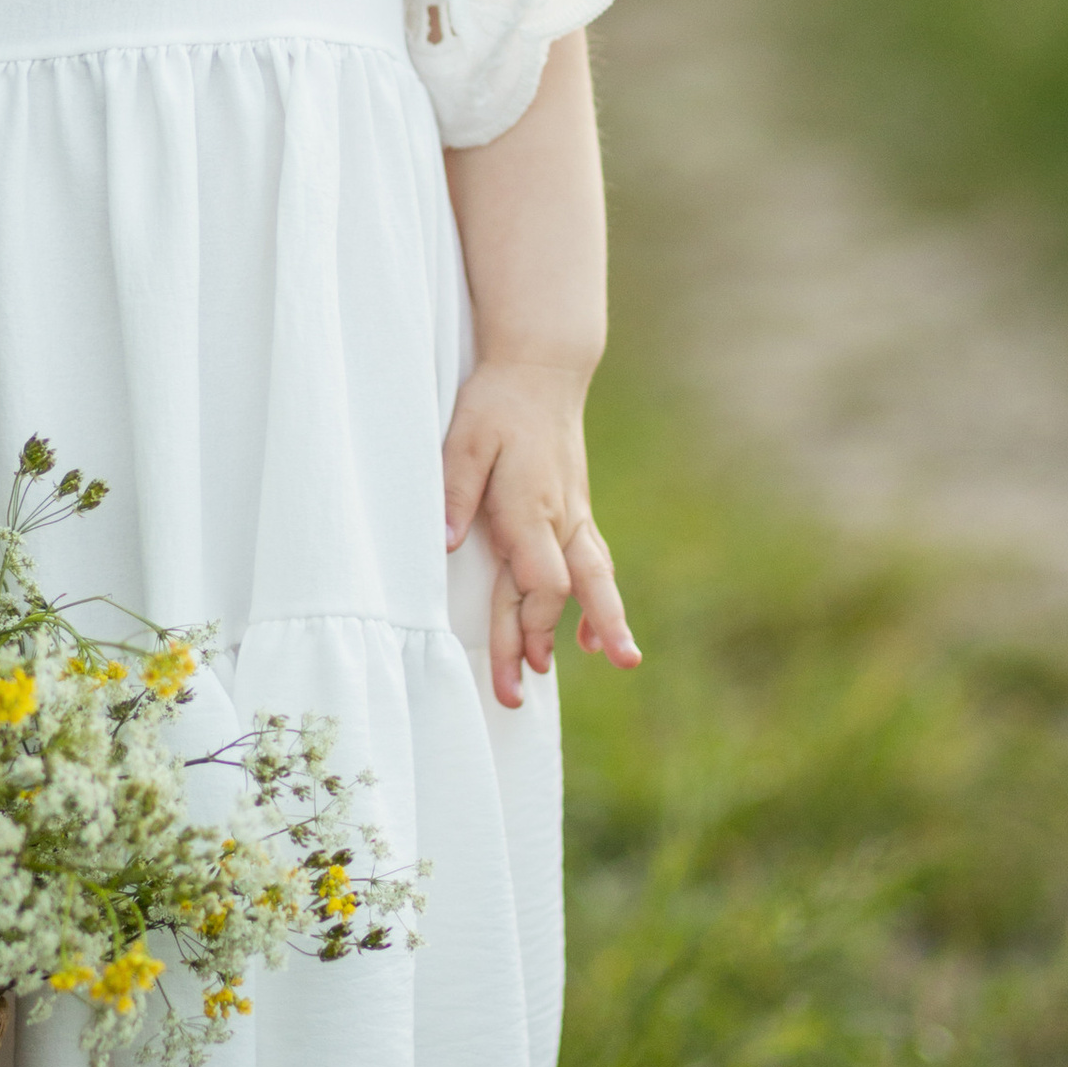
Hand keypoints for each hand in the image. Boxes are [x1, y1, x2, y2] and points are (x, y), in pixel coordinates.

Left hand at [442, 356, 640, 711]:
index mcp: (528, 506)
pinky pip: (594, 564)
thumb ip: (456, 490)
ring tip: (618, 665)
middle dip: (540, 644)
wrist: (542, 371)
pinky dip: (597, 603)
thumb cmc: (496, 404)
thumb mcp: (464, 439)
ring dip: (600, 626)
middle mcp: (558, 519)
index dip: (532, 620)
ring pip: (592, 581)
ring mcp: (572, 517)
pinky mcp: (574, 513)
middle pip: (559, 594)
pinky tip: (594, 642)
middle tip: (518, 695)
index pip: (539, 578)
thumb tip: (449, 542)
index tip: (524, 658)